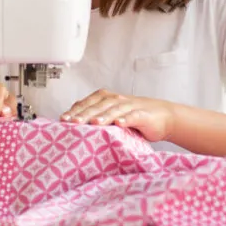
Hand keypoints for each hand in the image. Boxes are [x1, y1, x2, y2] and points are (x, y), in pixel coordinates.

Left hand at [59, 89, 174, 141]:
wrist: (162, 116)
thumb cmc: (133, 117)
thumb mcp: (112, 115)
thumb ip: (96, 117)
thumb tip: (72, 127)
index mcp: (106, 98)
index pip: (87, 103)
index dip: (75, 110)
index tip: (63, 120)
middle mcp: (116, 100)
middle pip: (98, 106)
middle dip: (85, 114)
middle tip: (73, 123)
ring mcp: (130, 106)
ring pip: (114, 110)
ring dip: (104, 116)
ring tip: (94, 123)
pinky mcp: (143, 115)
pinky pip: (133, 116)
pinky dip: (126, 119)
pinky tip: (119, 123)